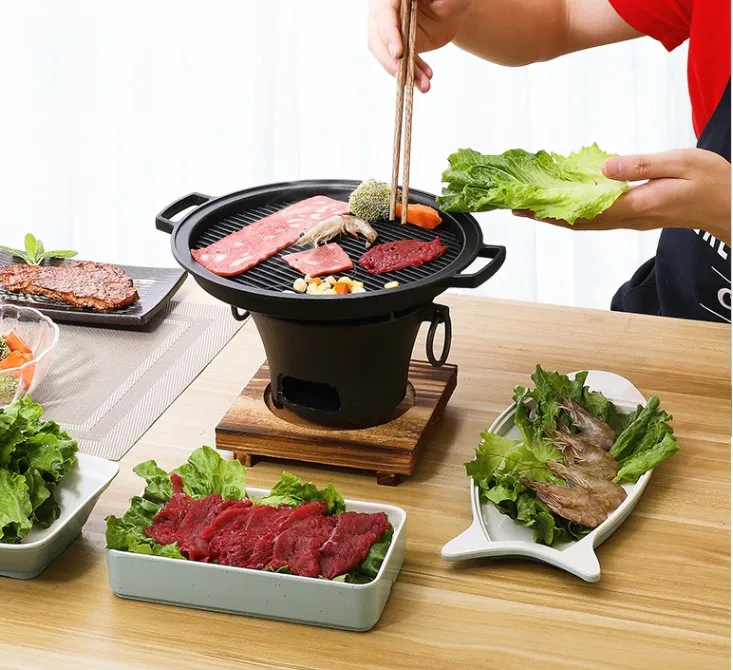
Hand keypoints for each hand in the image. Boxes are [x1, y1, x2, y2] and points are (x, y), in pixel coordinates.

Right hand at [368, 0, 473, 91]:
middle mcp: (386, 10)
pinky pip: (401, 62)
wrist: (454, 6)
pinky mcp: (400, 45)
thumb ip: (429, 4)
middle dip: (390, 61)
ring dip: (404, 72)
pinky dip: (413, 73)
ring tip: (424, 84)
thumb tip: (410, 24)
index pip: (384, 13)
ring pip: (388, 54)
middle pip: (378, 38)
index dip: (389, 34)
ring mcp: (391, 30)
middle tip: (404, 77)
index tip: (398, 53)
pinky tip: (425, 79)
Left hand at [514, 148, 731, 245]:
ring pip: (586, 223)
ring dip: (557, 218)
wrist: (732, 206)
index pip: (584, 210)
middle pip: (578, 221)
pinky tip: (567, 206)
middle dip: (546, 216)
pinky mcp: (636, 218)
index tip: (529, 205)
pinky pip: (598, 219)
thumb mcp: (680, 162)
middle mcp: (630, 218)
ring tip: (533, 210)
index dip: (553, 210)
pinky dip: (577, 215)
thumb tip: (604, 168)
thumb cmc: (713, 182)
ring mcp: (632, 220)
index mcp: (637, 205)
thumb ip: (641, 165)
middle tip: (518, 209)